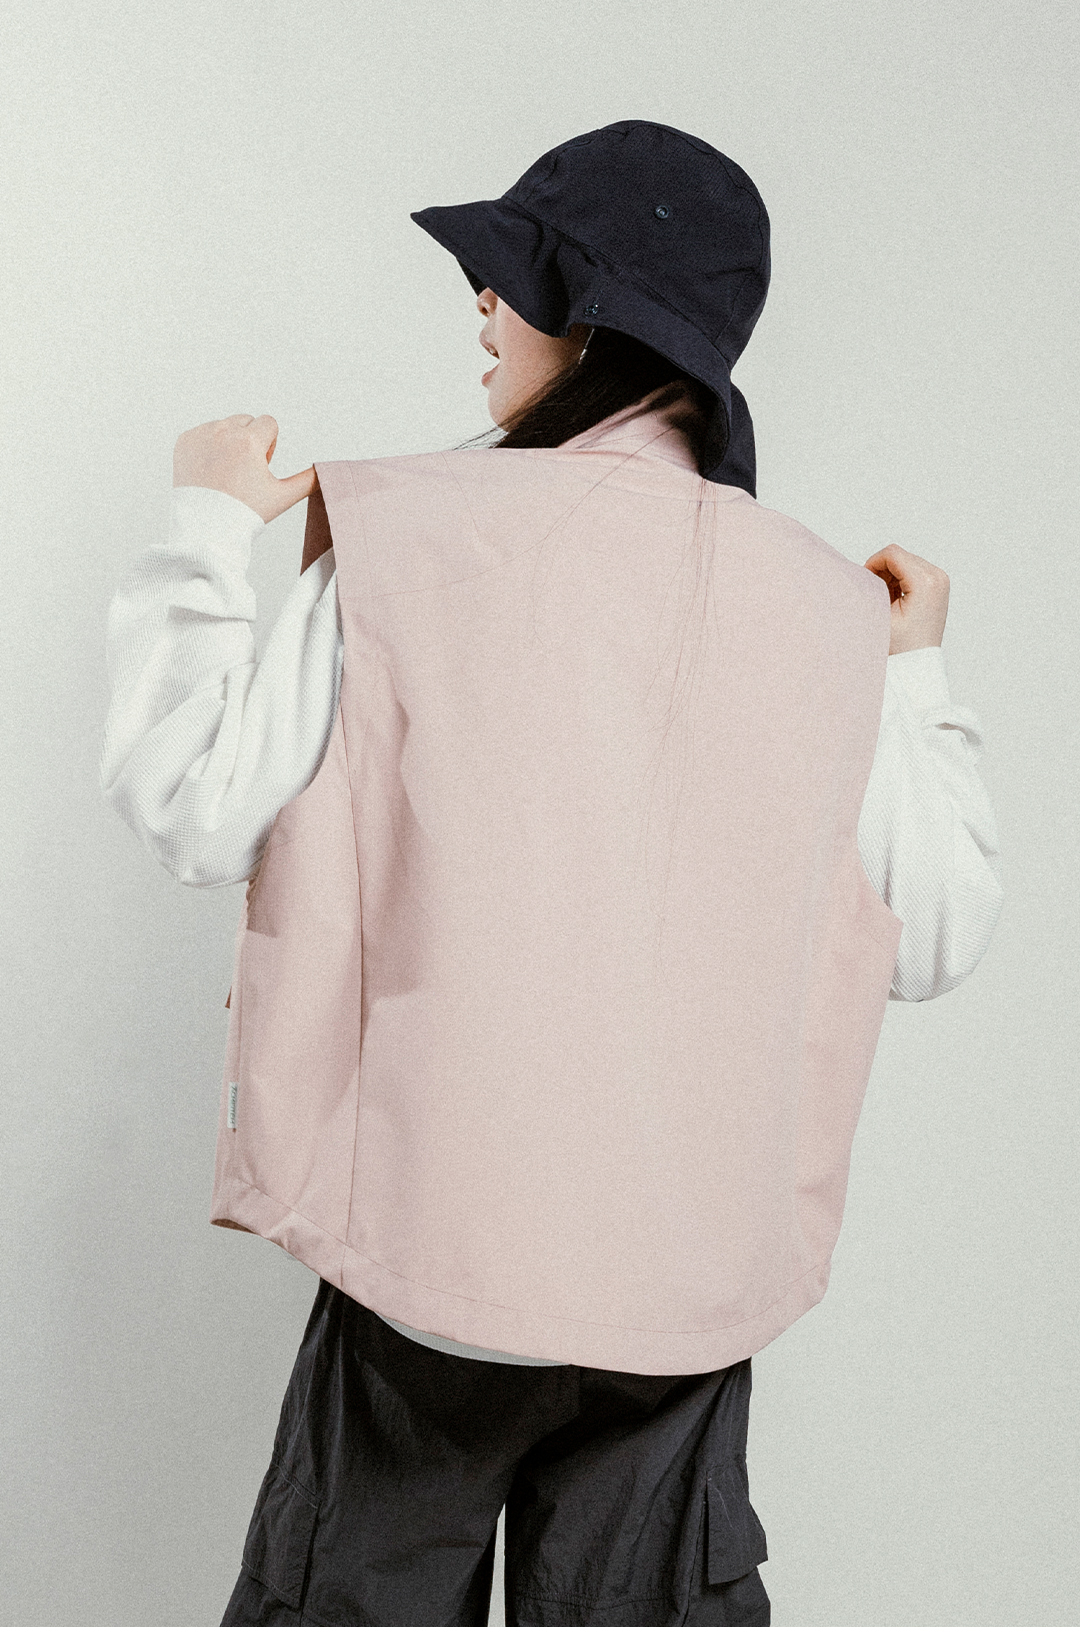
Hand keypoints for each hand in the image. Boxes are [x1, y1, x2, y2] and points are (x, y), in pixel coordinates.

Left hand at [172, 414, 315, 523]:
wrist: (206, 529)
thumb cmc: (243, 514)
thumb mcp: (281, 497)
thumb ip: (308, 480)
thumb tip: (326, 470)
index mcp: (249, 441)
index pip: (269, 423)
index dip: (269, 446)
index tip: (260, 466)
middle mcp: (223, 432)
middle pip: (246, 421)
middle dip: (248, 440)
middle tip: (242, 472)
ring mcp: (200, 436)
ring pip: (224, 425)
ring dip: (228, 442)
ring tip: (225, 473)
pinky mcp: (184, 441)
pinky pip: (202, 433)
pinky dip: (207, 447)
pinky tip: (209, 471)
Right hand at [864, 543, 949, 654]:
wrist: (917, 664)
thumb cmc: (900, 647)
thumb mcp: (879, 613)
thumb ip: (870, 585)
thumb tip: (863, 570)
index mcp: (926, 582)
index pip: (892, 553)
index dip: (873, 563)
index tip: (865, 582)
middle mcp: (937, 577)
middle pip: (899, 555)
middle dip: (882, 570)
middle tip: (876, 595)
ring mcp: (940, 580)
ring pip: (905, 561)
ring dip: (890, 576)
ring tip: (887, 600)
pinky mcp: (938, 585)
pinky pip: (913, 570)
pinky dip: (899, 580)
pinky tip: (896, 600)